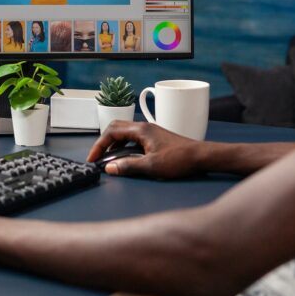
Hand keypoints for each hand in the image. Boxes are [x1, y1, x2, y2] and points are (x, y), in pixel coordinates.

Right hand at [86, 121, 202, 178]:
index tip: (93, 158)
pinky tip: (126, 157)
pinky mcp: (155, 138)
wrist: (201, 156)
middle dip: (104, 141)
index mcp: (141, 130)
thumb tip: (109, 167)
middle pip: (116, 128)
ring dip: (115, 144)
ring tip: (110, 158)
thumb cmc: (179, 159)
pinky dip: (125, 146)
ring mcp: (150, 132)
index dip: (99, 145)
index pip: (112, 131)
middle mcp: (144, 127)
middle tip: (98, 156)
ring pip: (125, 133)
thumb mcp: (151, 166)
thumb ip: (128, 166)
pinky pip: (134, 138)